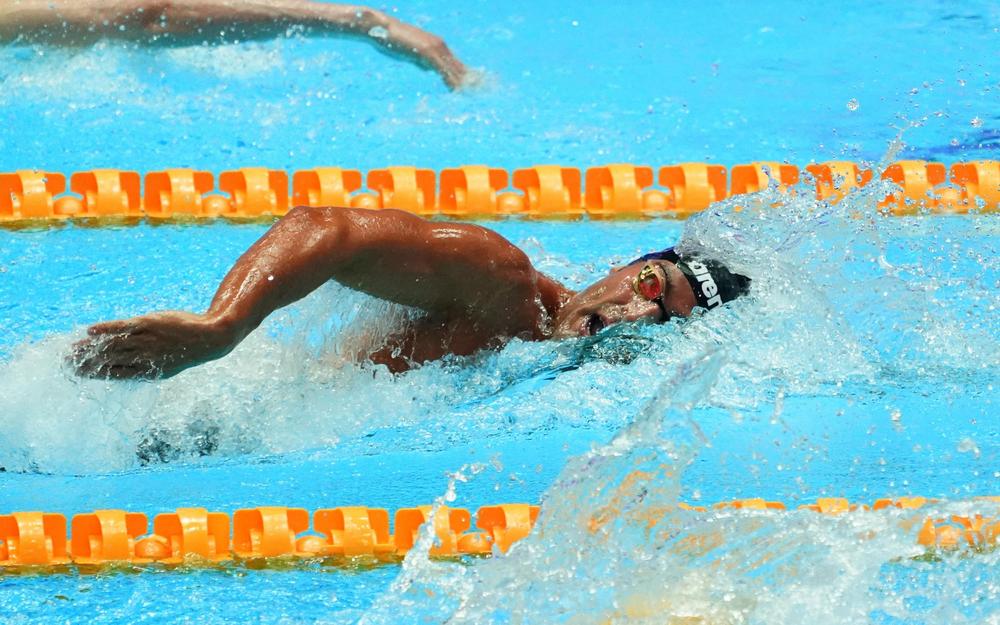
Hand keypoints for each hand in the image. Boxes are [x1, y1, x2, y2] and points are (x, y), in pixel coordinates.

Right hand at [70, 311, 233, 379]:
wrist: (210, 338)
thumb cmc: (186, 350)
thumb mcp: (166, 364)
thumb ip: (144, 365)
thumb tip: (124, 366)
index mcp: (148, 371)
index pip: (115, 374)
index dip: (95, 374)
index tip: (76, 373)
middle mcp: (144, 357)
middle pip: (110, 360)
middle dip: (87, 362)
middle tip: (65, 362)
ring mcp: (146, 340)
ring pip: (113, 345)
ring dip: (90, 347)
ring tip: (72, 349)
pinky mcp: (149, 324)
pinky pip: (124, 327)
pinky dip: (107, 329)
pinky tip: (91, 330)